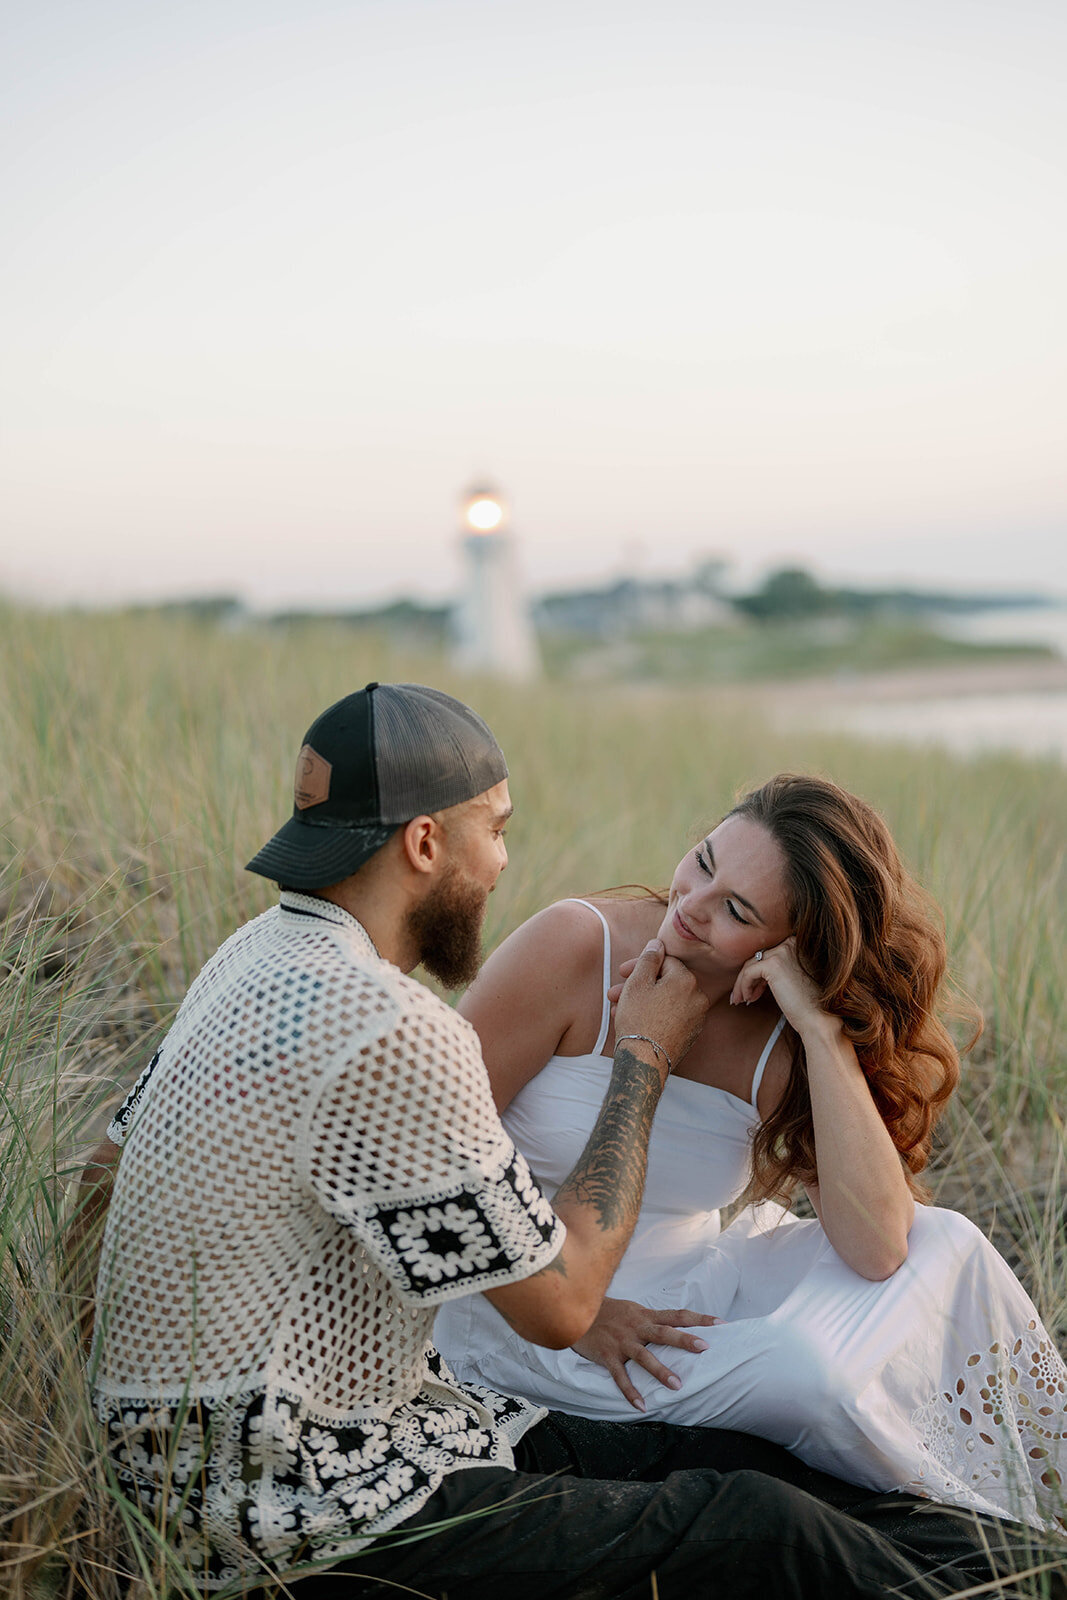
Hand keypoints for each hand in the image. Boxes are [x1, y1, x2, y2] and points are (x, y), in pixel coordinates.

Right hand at [571, 1296, 719, 1410]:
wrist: (575, 1310)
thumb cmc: (606, 1311)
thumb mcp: (631, 1309)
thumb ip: (650, 1318)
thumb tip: (674, 1325)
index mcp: (644, 1314)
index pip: (677, 1314)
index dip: (699, 1318)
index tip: (721, 1324)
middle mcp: (636, 1326)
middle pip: (664, 1332)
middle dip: (685, 1339)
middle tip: (705, 1347)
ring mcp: (621, 1341)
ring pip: (645, 1356)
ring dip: (661, 1371)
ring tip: (678, 1386)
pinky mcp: (607, 1356)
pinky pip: (620, 1376)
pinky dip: (630, 1392)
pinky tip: (642, 1407)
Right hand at [612, 940, 709, 1076]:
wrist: (645, 1061)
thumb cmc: (639, 1019)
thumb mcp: (638, 982)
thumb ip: (649, 958)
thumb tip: (658, 944)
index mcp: (687, 980)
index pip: (665, 961)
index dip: (641, 965)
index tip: (622, 972)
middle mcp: (698, 997)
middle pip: (664, 982)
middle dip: (638, 985)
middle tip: (615, 992)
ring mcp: (697, 1017)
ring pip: (665, 1000)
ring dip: (642, 1001)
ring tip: (618, 1008)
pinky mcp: (691, 1034)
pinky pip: (671, 1016)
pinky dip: (654, 1014)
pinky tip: (633, 1019)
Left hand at [729, 936, 828, 1038]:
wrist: (818, 1018)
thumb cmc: (809, 1004)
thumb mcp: (793, 978)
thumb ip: (779, 969)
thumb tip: (754, 972)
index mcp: (798, 943)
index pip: (768, 954)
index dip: (758, 973)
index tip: (754, 989)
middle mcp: (790, 943)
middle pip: (757, 958)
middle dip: (747, 978)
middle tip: (743, 995)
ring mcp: (782, 952)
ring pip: (750, 965)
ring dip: (742, 984)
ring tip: (741, 999)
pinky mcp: (773, 965)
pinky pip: (748, 973)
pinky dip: (743, 986)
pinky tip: (748, 999)